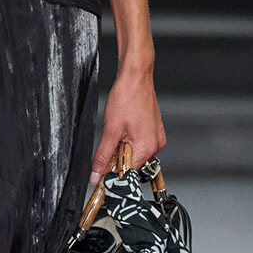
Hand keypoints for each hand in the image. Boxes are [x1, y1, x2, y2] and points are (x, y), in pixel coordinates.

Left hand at [89, 69, 165, 186]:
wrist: (135, 77)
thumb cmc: (126, 98)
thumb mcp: (110, 130)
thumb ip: (102, 156)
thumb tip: (96, 175)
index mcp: (147, 148)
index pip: (128, 173)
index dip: (113, 171)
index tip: (102, 168)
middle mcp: (156, 145)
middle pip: (131, 163)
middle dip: (118, 156)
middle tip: (111, 138)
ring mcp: (156, 137)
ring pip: (134, 153)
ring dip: (122, 146)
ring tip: (119, 128)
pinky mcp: (154, 131)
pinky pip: (139, 143)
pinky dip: (128, 139)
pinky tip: (124, 126)